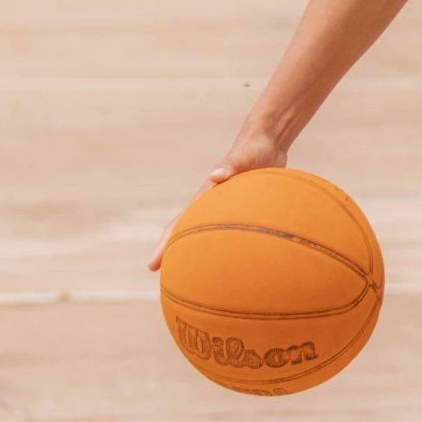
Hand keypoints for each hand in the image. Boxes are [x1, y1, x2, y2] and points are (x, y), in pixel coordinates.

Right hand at [148, 129, 288, 270]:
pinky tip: (233, 259)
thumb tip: (215, 175)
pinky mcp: (244, 207)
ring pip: (209, 234)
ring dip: (200, 251)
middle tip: (168, 281)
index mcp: (207, 195)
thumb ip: (231, 165)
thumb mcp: (242, 157)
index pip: (179, 223)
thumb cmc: (254, 148)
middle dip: (176, 254)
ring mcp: (227, 207)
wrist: (268, 140)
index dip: (164, 244)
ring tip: (197, 277)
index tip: (152, 266)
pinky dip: (227, 244)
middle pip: (188, 233)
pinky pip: (232, 230)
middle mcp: (213, 204)